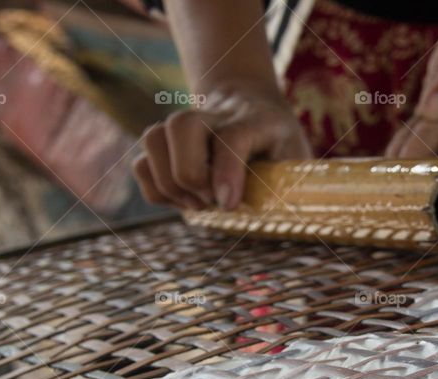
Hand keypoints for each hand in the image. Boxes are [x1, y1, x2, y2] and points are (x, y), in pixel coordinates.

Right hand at [133, 83, 311, 210]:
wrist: (249, 101)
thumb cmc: (279, 142)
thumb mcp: (296, 156)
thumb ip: (291, 181)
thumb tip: (287, 218)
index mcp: (255, 120)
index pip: (232, 137)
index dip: (226, 172)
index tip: (227, 205)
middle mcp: (214, 116)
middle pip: (181, 126)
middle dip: (189, 174)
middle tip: (211, 201)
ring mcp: (184, 125)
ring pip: (153, 138)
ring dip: (169, 183)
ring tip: (198, 204)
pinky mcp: (164, 142)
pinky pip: (141, 163)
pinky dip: (156, 190)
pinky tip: (184, 201)